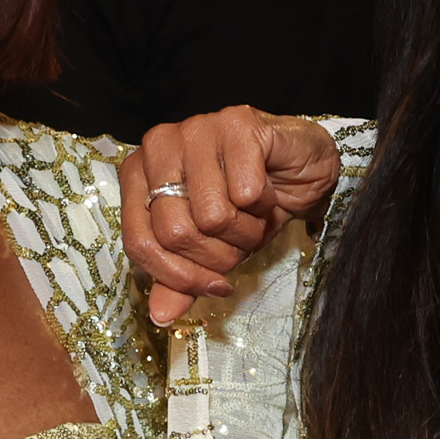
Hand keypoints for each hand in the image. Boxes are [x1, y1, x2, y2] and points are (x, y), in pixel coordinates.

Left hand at [120, 107, 340, 326]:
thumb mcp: (212, 246)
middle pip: (175, 233)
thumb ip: (182, 278)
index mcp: (138, 174)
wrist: (301, 166)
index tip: (216, 286)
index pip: (139, 243)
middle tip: (242, 240)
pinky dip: (265, 204)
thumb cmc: (249, 202)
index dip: (179, 276)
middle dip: (220, 254)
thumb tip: (161, 316)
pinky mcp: (236, 123)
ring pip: (211, 216)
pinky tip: (268, 189)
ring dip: (246, 230)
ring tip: (255, 213)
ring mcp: (195, 129)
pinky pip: (245, 193)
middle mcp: (158, 146)